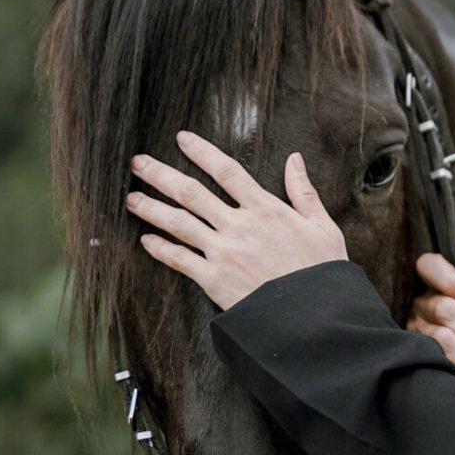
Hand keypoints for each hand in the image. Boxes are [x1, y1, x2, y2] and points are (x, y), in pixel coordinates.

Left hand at [127, 131, 347, 308]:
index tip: (182, 138)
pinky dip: (160, 249)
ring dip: (151, 208)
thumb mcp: (323, 227)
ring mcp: (224, 252)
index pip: (227, 171)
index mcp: (266, 209)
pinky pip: (180, 260)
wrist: (312, 315)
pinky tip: (145, 239)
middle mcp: (239, 226)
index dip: (202, 151)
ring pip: (179, 223)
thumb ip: (303, 192)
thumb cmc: (322, 272)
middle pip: (191, 192)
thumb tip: (294, 160)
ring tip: (131, 198)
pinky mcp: (214, 280)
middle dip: (161, 174)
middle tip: (138, 163)